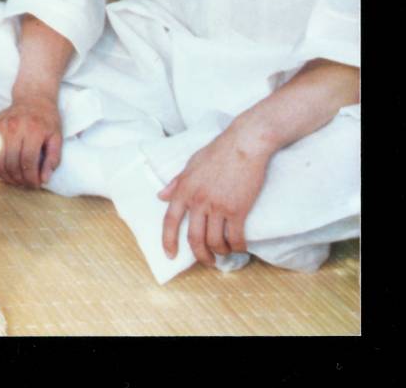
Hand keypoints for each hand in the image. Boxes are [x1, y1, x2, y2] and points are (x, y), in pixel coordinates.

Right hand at [0, 93, 62, 186]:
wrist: (32, 98)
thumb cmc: (46, 119)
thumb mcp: (57, 137)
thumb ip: (53, 158)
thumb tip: (44, 179)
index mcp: (33, 129)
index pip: (28, 161)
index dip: (31, 178)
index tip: (36, 184)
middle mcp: (14, 127)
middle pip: (12, 163)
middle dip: (20, 179)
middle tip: (27, 184)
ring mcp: (0, 126)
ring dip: (7, 175)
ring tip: (17, 179)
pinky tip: (7, 169)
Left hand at [158, 126, 271, 265]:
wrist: (244, 144)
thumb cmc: (218, 152)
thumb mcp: (191, 164)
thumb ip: (176, 183)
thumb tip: (160, 196)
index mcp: (184, 189)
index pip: (170, 220)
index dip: (168, 240)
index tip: (169, 255)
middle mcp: (198, 200)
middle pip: (194, 238)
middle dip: (200, 255)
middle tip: (206, 262)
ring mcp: (218, 206)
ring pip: (215, 242)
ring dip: (220, 253)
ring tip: (224, 253)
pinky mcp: (238, 209)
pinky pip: (235, 237)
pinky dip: (237, 247)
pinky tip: (239, 248)